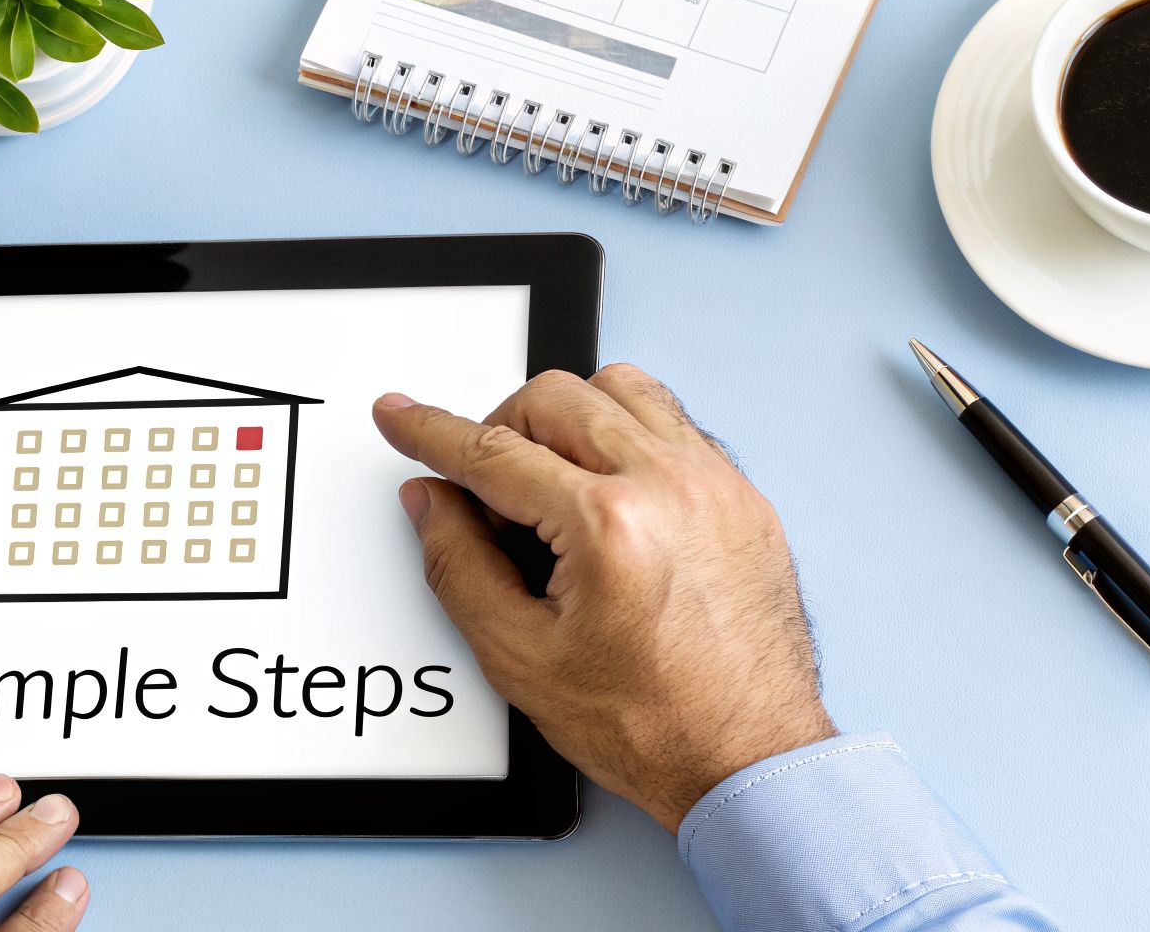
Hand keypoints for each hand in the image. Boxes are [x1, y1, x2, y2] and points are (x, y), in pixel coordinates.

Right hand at [374, 365, 835, 829]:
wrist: (749, 760)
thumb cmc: (654, 724)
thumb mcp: (521, 658)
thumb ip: (460, 567)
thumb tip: (433, 504)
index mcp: (608, 524)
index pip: (493, 451)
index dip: (431, 431)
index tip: (400, 416)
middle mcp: (669, 485)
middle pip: (554, 398)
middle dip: (500, 428)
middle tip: (487, 492)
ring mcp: (715, 484)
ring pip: (621, 389)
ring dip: (568, 416)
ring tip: (552, 481)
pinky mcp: (743, 497)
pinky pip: (674, 422)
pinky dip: (628, 434)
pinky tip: (611, 489)